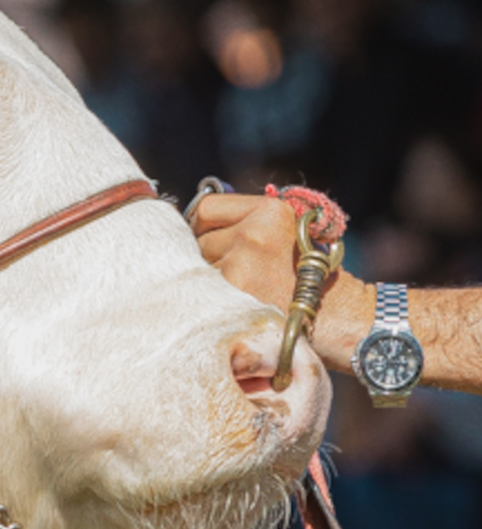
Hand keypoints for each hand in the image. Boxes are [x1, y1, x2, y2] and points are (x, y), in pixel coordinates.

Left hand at [192, 191, 370, 369]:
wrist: (340, 318)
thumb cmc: (309, 276)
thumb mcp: (287, 232)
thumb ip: (245, 221)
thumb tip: (188, 224)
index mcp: (272, 211)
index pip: (206, 209)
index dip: (204, 225)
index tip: (212, 239)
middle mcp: (253, 235)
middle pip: (198, 241)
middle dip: (210, 256)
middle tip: (238, 273)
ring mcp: (240, 266)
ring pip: (195, 268)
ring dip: (208, 280)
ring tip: (242, 290)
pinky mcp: (231, 296)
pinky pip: (199, 292)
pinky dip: (209, 300)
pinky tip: (234, 307)